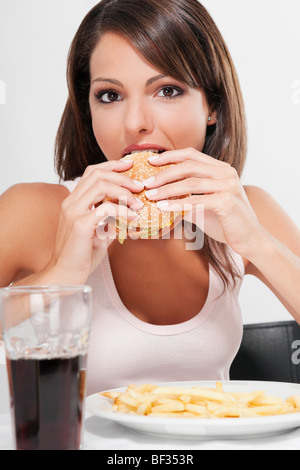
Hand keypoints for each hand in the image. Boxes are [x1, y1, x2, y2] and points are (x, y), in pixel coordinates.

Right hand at [49, 159, 142, 282]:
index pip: (91, 172)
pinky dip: (122, 211)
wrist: (66, 275)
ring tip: (138, 203)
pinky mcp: (80, 225)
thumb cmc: (81, 255)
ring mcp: (73, 212)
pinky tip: (133, 218)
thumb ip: (110, 219)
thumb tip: (132, 212)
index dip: (112, 166)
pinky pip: (105, 208)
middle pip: (96, 174)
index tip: (130, 166)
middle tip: (140, 186)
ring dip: (124, 191)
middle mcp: (71, 203)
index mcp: (73, 201)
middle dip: (122, 176)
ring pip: (100, 186)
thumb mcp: (99, 232)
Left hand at [144, 148, 261, 256]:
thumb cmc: (225, 223)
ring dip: (167, 189)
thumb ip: (185, 198)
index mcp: (221, 169)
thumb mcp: (202, 207)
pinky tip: (164, 207)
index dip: (169, 156)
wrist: (249, 239)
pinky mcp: (227, 202)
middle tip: (146, 183)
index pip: (191, 154)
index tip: (150, 162)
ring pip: (191, 182)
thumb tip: (159, 198)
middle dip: (164, 173)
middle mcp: (226, 173)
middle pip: (189, 165)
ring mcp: (228, 186)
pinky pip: (197, 200)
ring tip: (151, 195)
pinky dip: (178, 204)